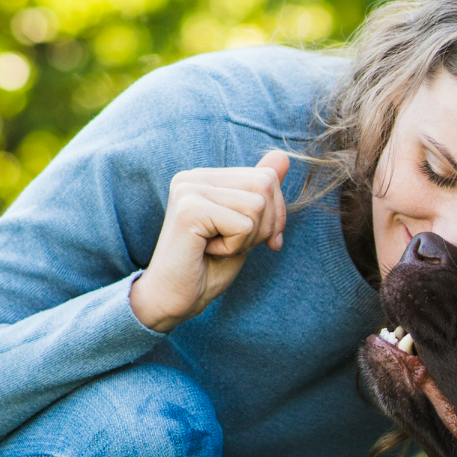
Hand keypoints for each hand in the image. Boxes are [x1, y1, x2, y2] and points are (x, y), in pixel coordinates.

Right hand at [129, 150, 290, 330]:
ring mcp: (188, 190)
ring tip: (217, 248)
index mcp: (206, 177)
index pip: (266, 177)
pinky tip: (208, 252)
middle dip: (264, 226)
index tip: (256, 240)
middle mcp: (193, 177)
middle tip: (232, 245)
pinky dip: (235, 247)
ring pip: (257, 205)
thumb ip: (260, 192)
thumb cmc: (207, 268)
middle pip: (265, 185)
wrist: (173, 300)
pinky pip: (243, 224)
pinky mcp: (189, 210)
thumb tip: (283, 156)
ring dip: (247, 238)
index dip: (275, 214)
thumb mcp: (245, 227)